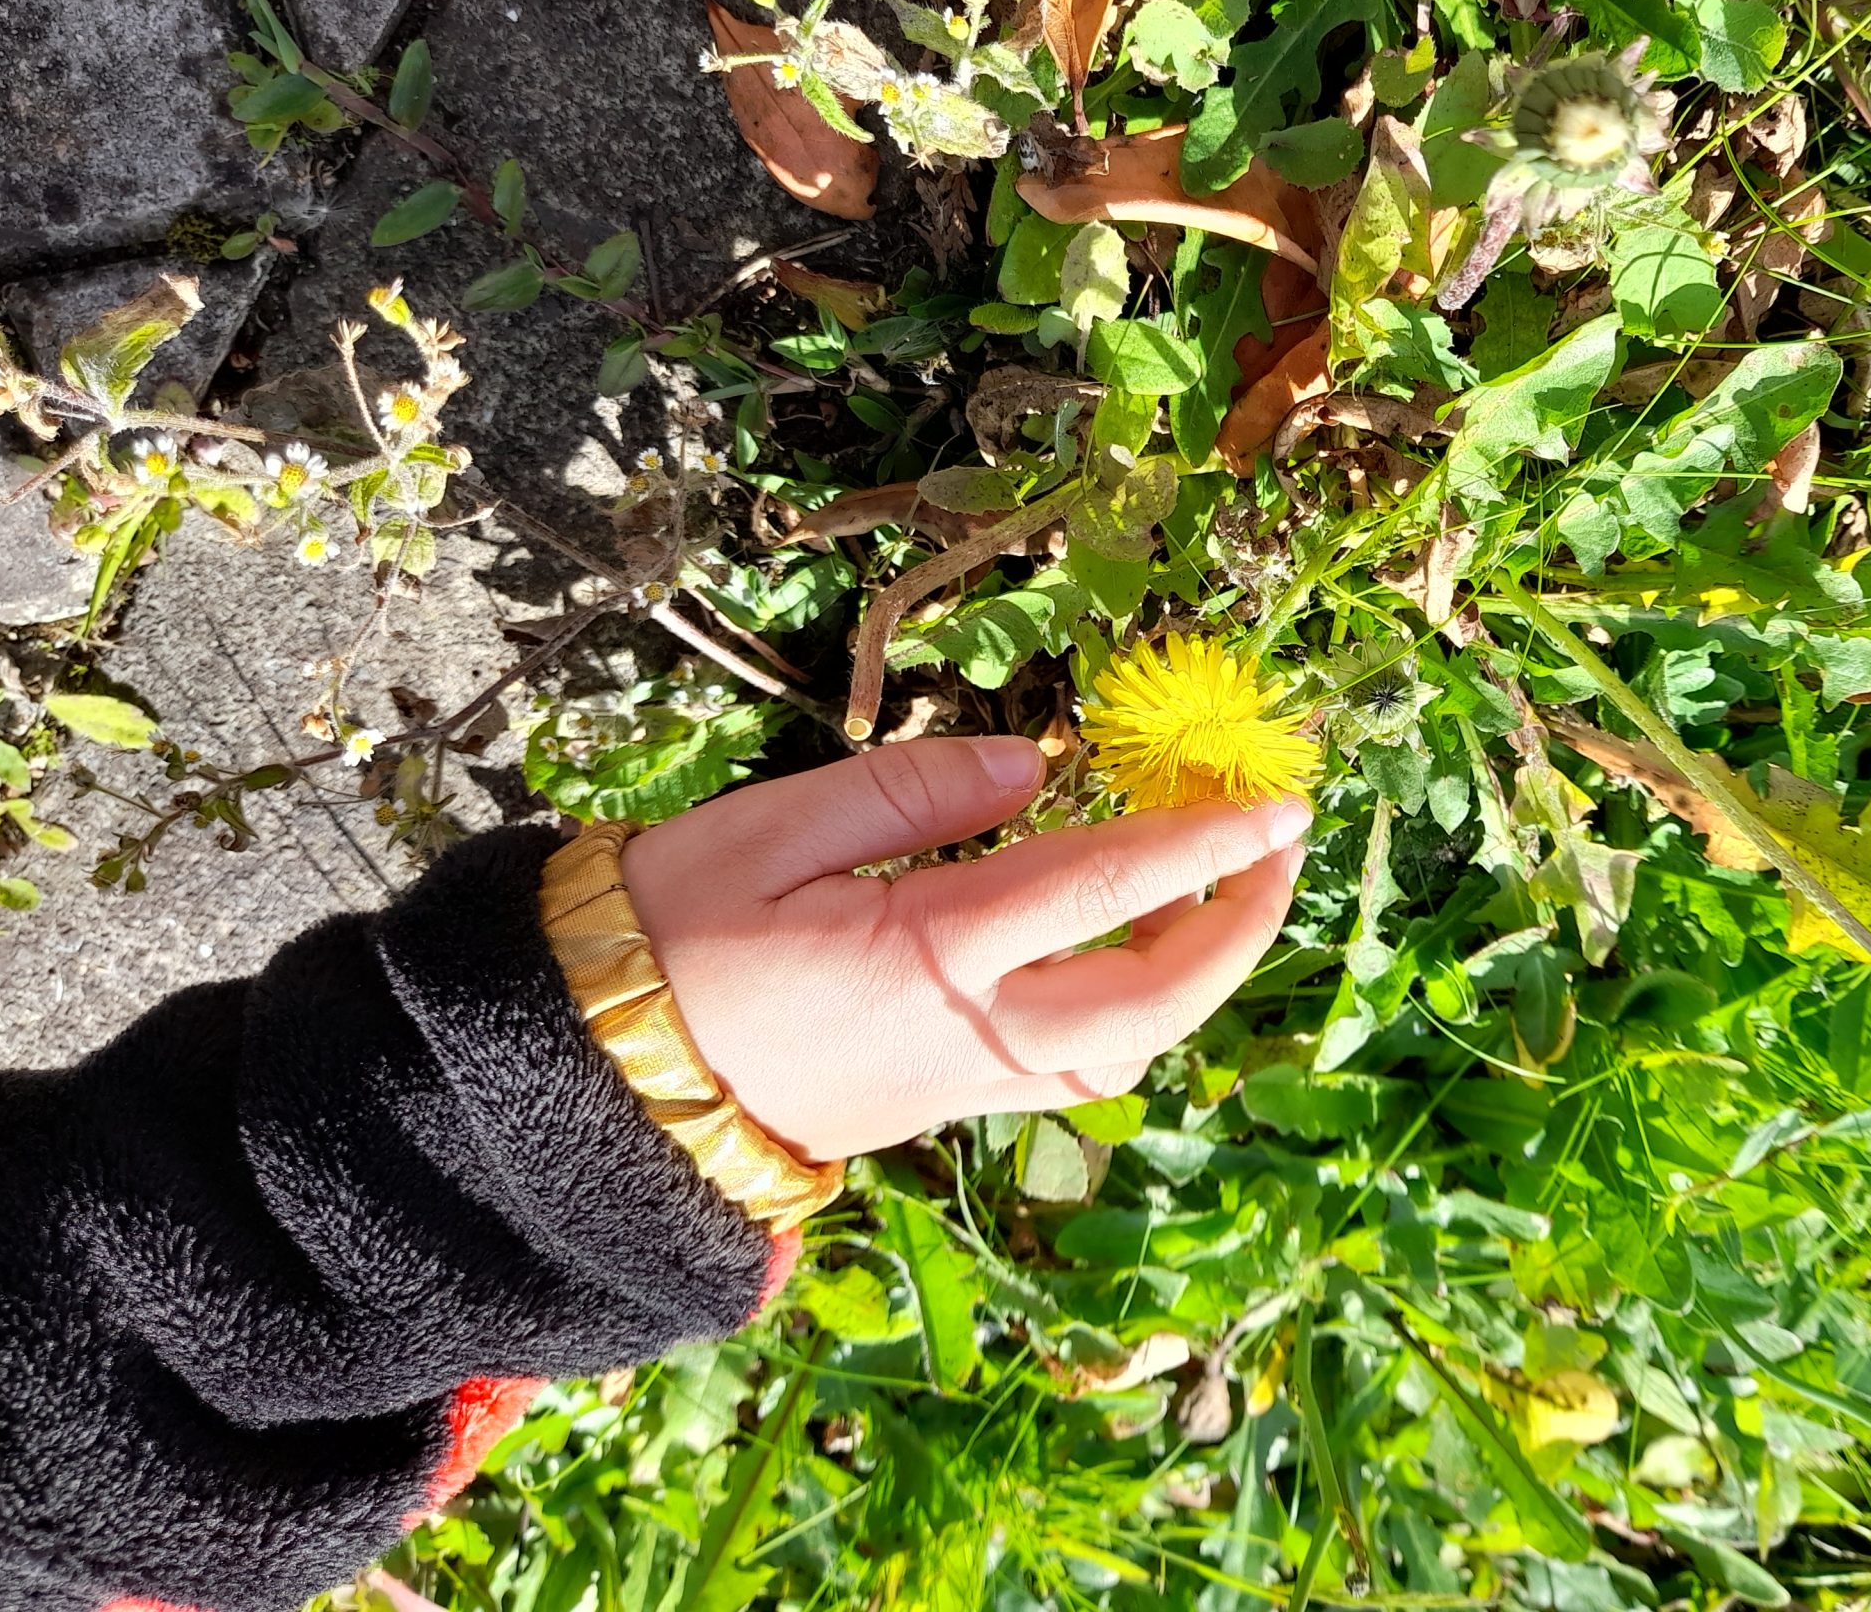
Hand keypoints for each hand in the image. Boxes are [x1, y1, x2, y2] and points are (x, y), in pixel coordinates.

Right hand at [618, 737, 1308, 1163]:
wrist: (590, 1086)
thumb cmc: (663, 936)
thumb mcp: (772, 830)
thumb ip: (911, 790)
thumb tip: (1029, 764)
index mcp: (933, 952)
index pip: (1108, 888)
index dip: (1206, 840)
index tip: (1280, 800)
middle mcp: (969, 1033)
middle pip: (1152, 1001)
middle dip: (1236, 930)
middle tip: (1279, 850)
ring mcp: (959, 1083)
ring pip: (1122, 1051)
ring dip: (1193, 980)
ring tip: (1220, 897)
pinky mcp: (939, 1106)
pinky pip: (1070, 1072)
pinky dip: (1130, 1015)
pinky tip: (1128, 957)